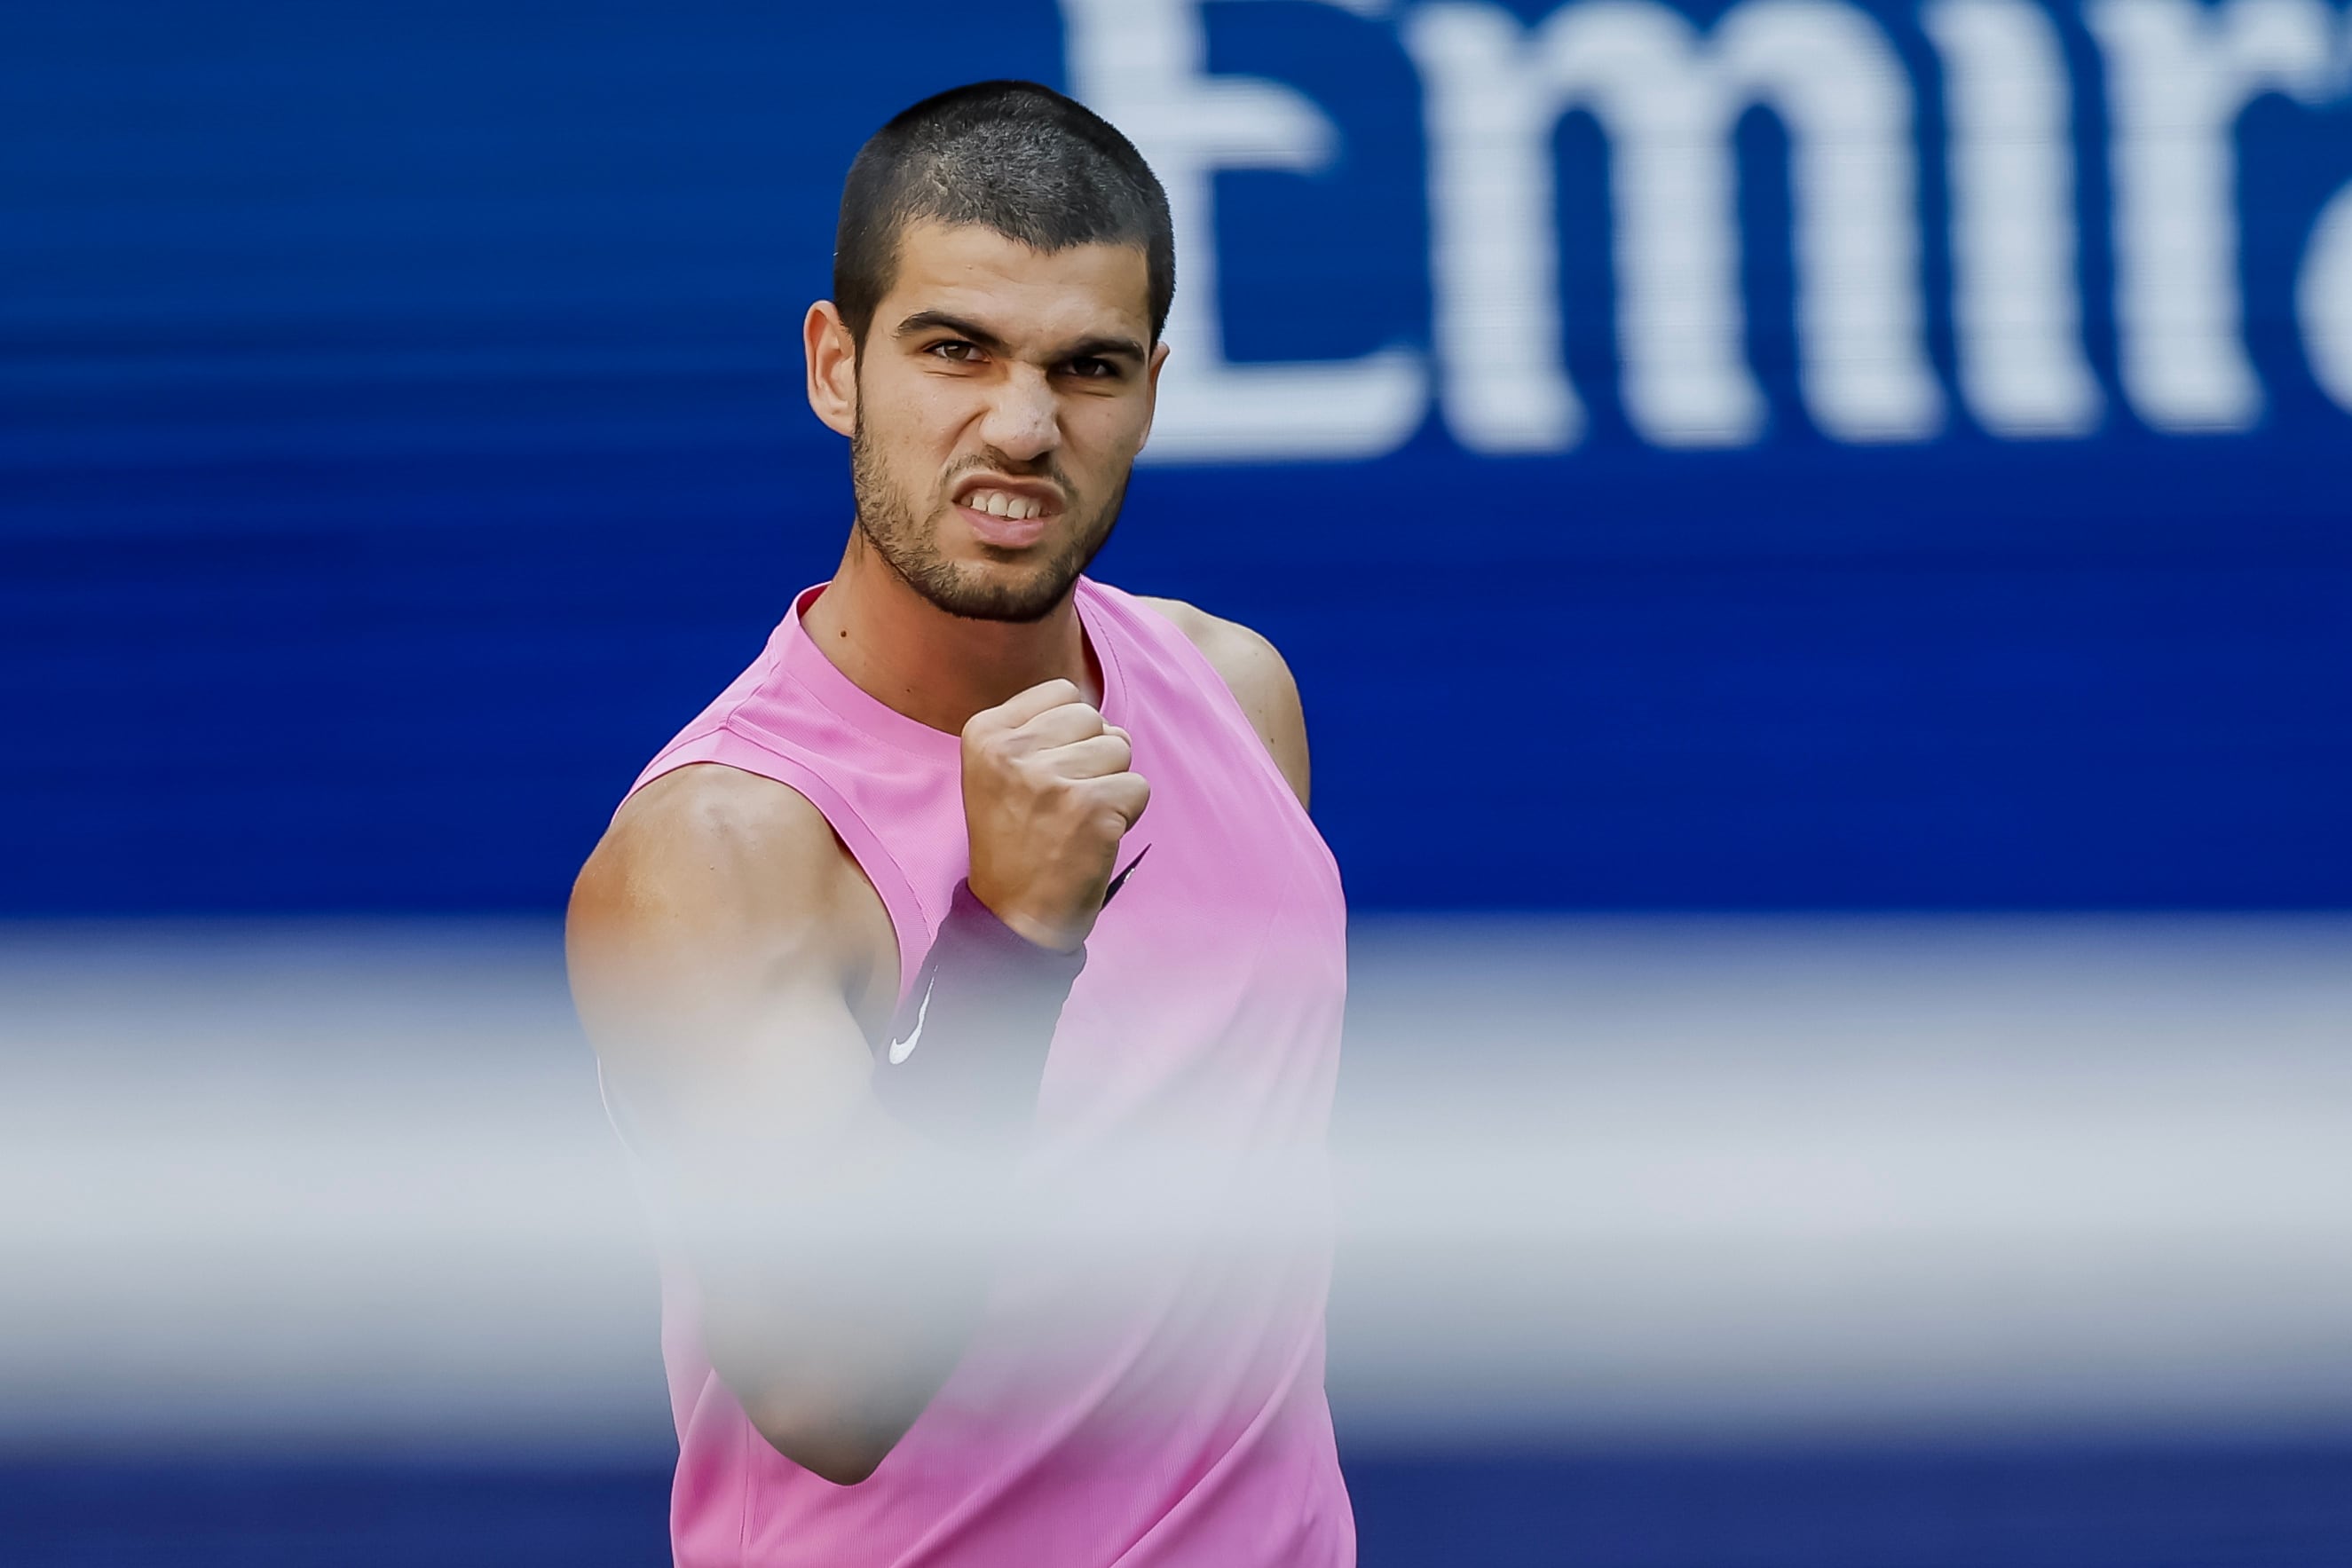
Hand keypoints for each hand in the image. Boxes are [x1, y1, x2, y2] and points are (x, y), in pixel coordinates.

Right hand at [960, 679, 1149, 950]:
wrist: (1012, 914)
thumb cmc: (1015, 841)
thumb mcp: (998, 771)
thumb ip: (1037, 731)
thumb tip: (1098, 713)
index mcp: (984, 733)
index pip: (1063, 693)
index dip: (1071, 733)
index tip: (1048, 774)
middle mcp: (1013, 751)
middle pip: (1094, 717)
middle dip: (1095, 755)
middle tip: (1067, 801)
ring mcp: (1052, 779)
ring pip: (1120, 748)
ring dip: (1112, 784)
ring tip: (1079, 818)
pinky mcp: (1090, 808)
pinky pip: (1139, 787)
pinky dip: (1128, 813)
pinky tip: (1095, 836)